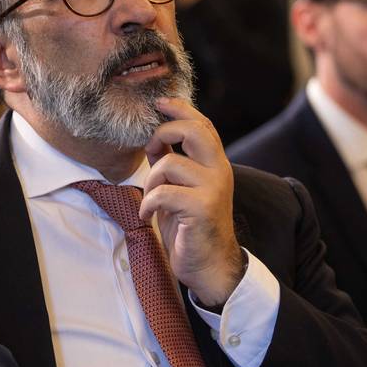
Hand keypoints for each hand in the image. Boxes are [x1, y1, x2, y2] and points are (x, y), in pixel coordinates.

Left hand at [140, 97, 242, 306]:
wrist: (209, 265)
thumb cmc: (190, 226)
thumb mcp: (180, 188)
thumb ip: (171, 163)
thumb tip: (154, 138)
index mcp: (215, 163)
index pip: (203, 125)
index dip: (181, 109)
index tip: (160, 102)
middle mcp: (219, 171)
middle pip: (194, 131)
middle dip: (164, 132)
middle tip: (151, 148)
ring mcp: (213, 189)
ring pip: (170, 164)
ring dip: (150, 182)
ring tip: (150, 200)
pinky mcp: (202, 208)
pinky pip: (163, 193)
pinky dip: (148, 203)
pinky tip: (148, 215)